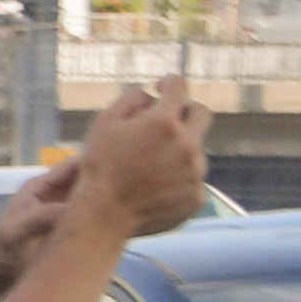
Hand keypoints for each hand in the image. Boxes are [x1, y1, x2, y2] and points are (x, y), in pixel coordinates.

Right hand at [62, 80, 215, 237]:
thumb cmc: (98, 168)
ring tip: (151, 165)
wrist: (103, 217)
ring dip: (179, 150)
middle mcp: (187, 145)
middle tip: (169, 120)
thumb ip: (132, 99)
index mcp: (164, 122)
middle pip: (202, 114)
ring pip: (196, 150)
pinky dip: (178, 179)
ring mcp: (194, 173)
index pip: (179, 87)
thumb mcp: (104, 123)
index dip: (168, 84)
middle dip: (186, 111)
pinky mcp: (196, 197)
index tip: (162, 89)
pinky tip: (155, 187)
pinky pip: (192, 180)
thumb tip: (152, 95)